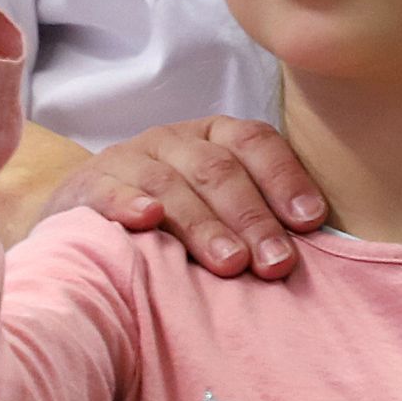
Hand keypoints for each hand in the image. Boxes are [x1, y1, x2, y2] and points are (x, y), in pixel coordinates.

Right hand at [42, 116, 328, 279]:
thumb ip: (260, 219)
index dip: (285, 178)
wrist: (84, 225)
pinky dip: (128, 203)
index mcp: (212, 136)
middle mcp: (172, 140)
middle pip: (218, 169)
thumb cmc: (171, 225)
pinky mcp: (86, 186)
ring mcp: (127, 159)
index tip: (311, 221)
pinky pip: (109, 190)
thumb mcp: (216, 210)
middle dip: (252, 217)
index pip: (255, 142)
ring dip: (203, 224)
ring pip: (170, 184)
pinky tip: (147, 221)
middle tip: (276, 264)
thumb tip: (318, 251)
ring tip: (230, 264)